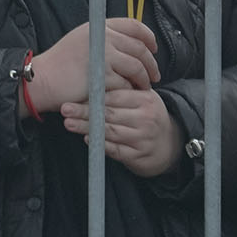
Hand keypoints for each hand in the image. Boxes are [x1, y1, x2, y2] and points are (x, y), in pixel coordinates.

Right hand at [26, 16, 158, 110]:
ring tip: (143, 86)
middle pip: (139, 47)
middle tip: (154, 74)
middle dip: (151, 62)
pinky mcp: (103, 76)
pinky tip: (129, 93)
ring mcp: (103, 56)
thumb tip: (128, 44)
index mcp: (99, 26)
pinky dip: (130, 89)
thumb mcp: (81, 39)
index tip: (153, 48)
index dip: (148, 37)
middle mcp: (103, 37)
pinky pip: (126, 83)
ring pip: (137, 66)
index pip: (134, 25)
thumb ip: (102, 38)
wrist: (43, 79)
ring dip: (144, 78)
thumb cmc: (60, 64)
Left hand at [62, 81, 182, 176]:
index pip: (116, 96)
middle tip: (65, 109)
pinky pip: (116, 150)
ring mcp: (143, 138)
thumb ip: (123, 91)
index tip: (74, 94)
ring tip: (69, 124)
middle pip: (110, 114)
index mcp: (146, 100)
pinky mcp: (139, 156)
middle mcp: (146, 118)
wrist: (170, 143)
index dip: (94, 96)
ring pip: (110, 132)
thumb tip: (92, 80)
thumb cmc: (148, 116)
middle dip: (85, 112)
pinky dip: (100, 145)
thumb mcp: (142, 100)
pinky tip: (88, 140)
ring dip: (87, 128)